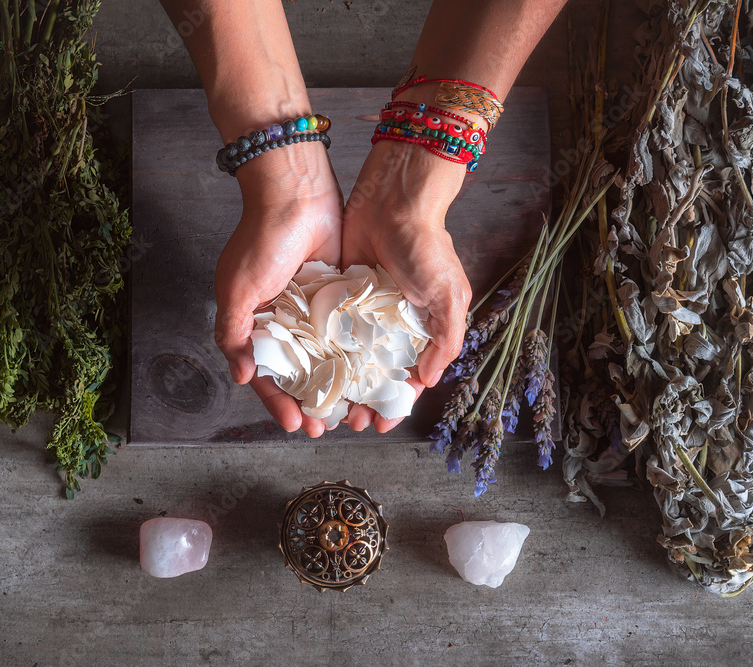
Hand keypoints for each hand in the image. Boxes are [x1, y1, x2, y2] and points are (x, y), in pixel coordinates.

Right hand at [214, 141, 343, 437]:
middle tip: (326, 426)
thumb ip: (235, 333)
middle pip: (298, 373)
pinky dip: (355, 356)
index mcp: (255, 323)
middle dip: (310, 402)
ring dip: (336, 386)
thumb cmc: (261, 239)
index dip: (277, 401)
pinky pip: (347, 333)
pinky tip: (367, 376)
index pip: (265, 374)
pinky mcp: (339, 296)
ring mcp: (313, 311)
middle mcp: (284, 321)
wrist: (296, 194)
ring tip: (351, 410)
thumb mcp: (238, 289)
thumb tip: (240, 377)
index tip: (293, 424)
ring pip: (326, 359)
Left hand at [341, 140, 471, 432]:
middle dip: (360, 401)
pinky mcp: (335, 296)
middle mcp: (388, 325)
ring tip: (322, 407)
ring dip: (336, 385)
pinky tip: (305, 373)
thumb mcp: (447, 295)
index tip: (380, 424)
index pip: (406, 377)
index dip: (395, 403)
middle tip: (345, 422)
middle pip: (371, 375)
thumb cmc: (426, 247)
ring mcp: (360, 312)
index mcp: (420, 329)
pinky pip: (324, 330)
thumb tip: (428, 381)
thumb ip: (444, 340)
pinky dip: (317, 352)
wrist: (393, 200)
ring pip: (345, 359)